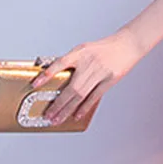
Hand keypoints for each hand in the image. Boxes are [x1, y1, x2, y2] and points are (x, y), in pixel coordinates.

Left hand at [29, 28, 143, 124]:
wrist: (127, 44)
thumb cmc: (104, 48)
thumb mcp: (85, 49)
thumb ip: (71, 62)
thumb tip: (55, 78)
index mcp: (80, 52)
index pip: (60, 63)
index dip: (46, 74)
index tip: (35, 84)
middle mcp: (89, 63)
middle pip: (71, 87)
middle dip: (58, 104)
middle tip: (48, 115)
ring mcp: (100, 72)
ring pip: (81, 95)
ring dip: (68, 109)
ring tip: (58, 119)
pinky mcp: (110, 80)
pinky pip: (95, 96)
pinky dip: (85, 107)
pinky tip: (76, 115)